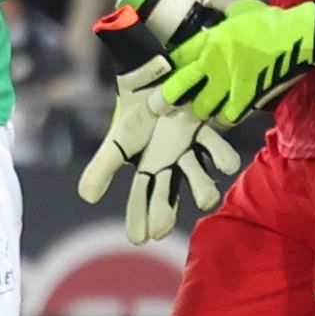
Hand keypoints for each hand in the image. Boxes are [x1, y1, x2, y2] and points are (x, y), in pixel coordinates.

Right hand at [78, 60, 243, 243]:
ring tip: (205, 201)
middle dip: (164, 211)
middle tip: (160, 230)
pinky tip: (227, 167)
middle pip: (168, 192)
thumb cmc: (135, 111)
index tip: (139, 239)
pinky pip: (217, 144)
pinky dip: (221, 154)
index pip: (141, 197)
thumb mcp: (118, 142)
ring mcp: (190, 148)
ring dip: (202, 187)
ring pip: (199, 174)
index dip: (139, 217)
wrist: (152, 76)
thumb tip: (87, 198)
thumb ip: (103, 168)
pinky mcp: (206, 129)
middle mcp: (172, 163)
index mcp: (150, 168)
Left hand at [159, 0, 314, 125]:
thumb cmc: (271, 21)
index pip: (176, 58)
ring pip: (201, 107)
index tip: (168, 74)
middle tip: (165, 103)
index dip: (169, 68)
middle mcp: (213, 63)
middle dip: (168, 97)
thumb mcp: (241, 5)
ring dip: (200, 109)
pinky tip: (224, 115)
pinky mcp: (247, 99)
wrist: (300, 37)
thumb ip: (220, 4)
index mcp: (209, 40)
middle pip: (178, 88)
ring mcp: (229, 83)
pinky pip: (227, 117)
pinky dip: (224, 119)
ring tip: (202, 108)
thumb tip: (206, 3)